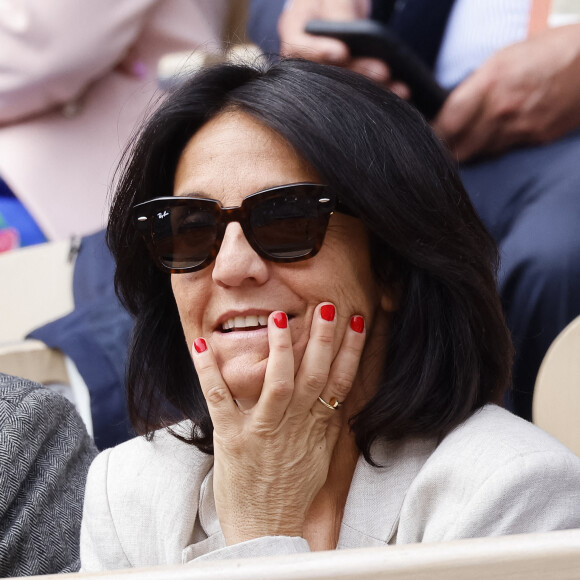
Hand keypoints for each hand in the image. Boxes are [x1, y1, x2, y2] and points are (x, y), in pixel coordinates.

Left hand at [191, 304, 365, 544]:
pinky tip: (201, 345)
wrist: (266, 531)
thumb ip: (327, 421)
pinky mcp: (231, 439)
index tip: (355, 320)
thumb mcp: (320, 455)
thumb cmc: (293, 491)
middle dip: (322, 339)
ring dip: (279, 350)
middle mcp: (293, 426)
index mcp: (317, 428)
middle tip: (327, 306)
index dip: (350, 350)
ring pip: (277, 384)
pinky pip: (219, 399)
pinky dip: (209, 371)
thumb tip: (337, 390)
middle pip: (314, 376)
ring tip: (279, 319)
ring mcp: (262, 431)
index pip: (340, 382)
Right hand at [278, 0, 410, 98]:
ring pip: (345, 88)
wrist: (340, 9)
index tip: (342, 52)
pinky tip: (401, 91)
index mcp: (294, 30)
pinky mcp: (343, 84)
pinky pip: (359, 91)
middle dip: (357, 74)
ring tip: (400, 87)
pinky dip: (381, 91)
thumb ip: (339, 10)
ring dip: (372, 88)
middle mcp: (303, 60)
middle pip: (326, 74)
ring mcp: (324, 75)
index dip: (319, 52)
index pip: (297, 45)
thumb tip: (346, 37)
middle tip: (383, 71)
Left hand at [432, 23, 579, 160]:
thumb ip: (475, 87)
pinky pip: (503, 151)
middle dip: (447, 149)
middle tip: (440, 146)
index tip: (426, 136)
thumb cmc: (546, 52)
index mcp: (490, 83)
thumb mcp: (502, 59)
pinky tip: (491, 140)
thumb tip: (451, 110)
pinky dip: (492, 148)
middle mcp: (503, 110)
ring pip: (480, 153)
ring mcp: (521, 128)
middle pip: (460, 148)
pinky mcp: (536, 139)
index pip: (448, 122)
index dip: (433, 134)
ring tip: (464, 143)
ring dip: (469, 151)